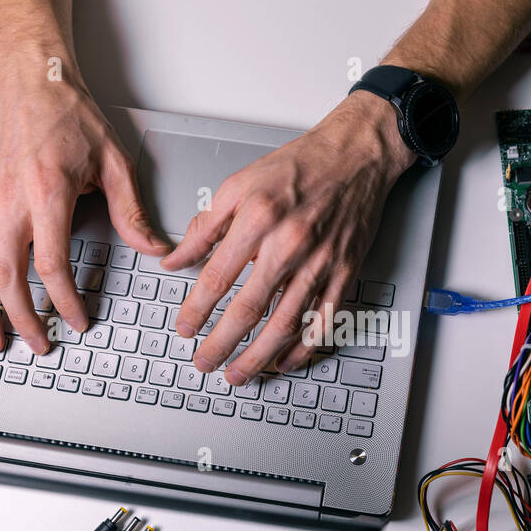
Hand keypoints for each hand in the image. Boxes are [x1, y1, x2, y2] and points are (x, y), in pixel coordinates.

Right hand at [0, 66, 168, 355]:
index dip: (64, 300)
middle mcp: (8, 200)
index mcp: (46, 192)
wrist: (29, 79)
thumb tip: (153, 247)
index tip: (78, 320)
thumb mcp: (113, 159)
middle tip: (40, 345)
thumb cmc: (68, 113)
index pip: (50, 264)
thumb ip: (131, 210)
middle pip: (6, 275)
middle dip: (22, 318)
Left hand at [163, 90, 416, 384]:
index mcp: (258, 218)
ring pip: (286, 324)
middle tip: (204, 363)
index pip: (218, 277)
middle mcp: (290, 242)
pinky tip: (285, 362)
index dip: (197, 310)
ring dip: (259, 356)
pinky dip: (303, 347)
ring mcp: (320, 262)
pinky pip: (323, 321)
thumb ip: (205, 226)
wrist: (355, 156)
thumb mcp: (239, 184)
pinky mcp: (344, 272)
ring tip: (239, 374)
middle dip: (222, 344)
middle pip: (249, 310)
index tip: (185, 329)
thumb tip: (175, 259)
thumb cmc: (299, 167)